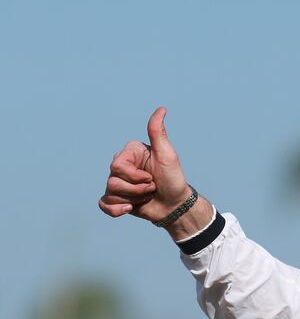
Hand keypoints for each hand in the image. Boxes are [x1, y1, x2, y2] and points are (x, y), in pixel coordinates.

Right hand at [99, 107, 190, 221]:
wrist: (175, 205)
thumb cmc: (173, 179)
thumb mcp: (167, 155)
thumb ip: (158, 133)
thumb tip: (162, 109)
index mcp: (131, 152)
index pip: (117, 166)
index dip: (135, 176)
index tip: (151, 176)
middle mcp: (121, 165)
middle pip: (112, 180)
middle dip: (136, 189)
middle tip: (152, 187)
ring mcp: (117, 182)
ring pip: (110, 193)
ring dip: (133, 199)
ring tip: (147, 195)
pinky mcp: (116, 198)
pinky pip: (104, 204)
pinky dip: (116, 210)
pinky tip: (130, 209)